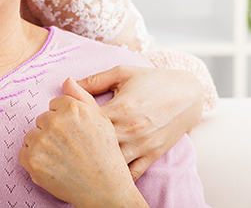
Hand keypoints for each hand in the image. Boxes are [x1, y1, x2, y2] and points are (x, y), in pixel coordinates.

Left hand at [19, 78, 145, 207]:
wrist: (107, 190)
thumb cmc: (107, 155)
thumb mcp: (101, 119)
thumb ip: (82, 97)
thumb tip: (66, 80)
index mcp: (73, 108)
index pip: (55, 104)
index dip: (65, 120)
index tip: (74, 133)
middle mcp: (56, 121)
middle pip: (43, 119)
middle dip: (53, 131)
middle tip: (70, 148)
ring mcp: (43, 141)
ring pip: (32, 135)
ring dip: (42, 145)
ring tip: (63, 158)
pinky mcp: (33, 161)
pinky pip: (23, 152)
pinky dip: (34, 160)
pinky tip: (53, 166)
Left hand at [78, 65, 203, 179]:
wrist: (188, 94)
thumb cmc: (153, 80)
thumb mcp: (123, 73)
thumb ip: (95, 80)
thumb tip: (68, 84)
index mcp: (120, 108)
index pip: (86, 120)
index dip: (70, 122)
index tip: (61, 122)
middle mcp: (130, 129)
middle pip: (95, 144)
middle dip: (79, 145)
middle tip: (66, 144)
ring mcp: (142, 145)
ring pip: (112, 163)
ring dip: (95, 163)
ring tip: (81, 160)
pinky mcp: (152, 155)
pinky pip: (132, 173)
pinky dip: (118, 177)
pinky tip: (104, 174)